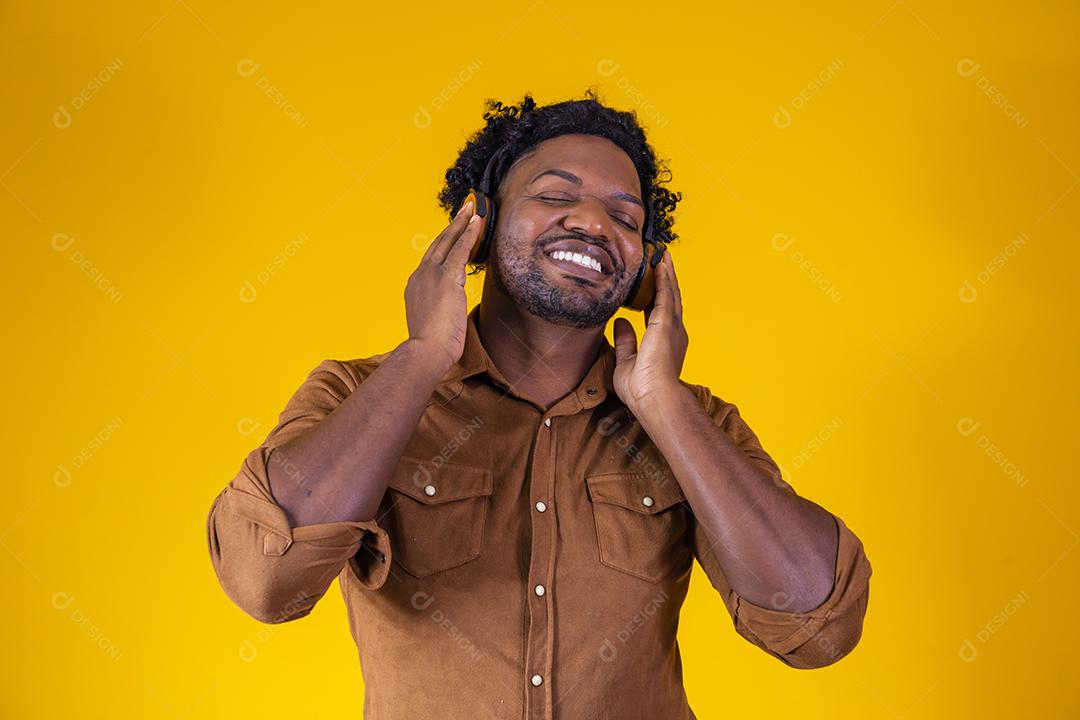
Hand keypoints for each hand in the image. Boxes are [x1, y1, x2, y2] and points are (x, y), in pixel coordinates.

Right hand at [405, 199, 483, 372]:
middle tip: (464, 209)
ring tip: (473, 208)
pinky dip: (469, 233)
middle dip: (452, 225)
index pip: (432, 259)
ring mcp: (431, 275)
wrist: (426, 352)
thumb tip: (448, 311)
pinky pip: (459, 249)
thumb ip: (438, 309)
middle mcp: (420, 275)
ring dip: (461, 223)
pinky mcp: (446, 278)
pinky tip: (477, 222)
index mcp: (415, 286)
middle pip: (438, 243)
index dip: (444, 243)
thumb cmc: (431, 346)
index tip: (452, 232)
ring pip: (448, 241)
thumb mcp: (432, 323)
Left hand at [612, 251, 688, 408]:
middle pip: (670, 298)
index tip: (653, 281)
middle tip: (663, 260)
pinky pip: (665, 295)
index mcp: (665, 342)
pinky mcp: (666, 324)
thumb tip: (620, 321)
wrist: (655, 399)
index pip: (660, 312)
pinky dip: (663, 279)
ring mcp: (672, 327)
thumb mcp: (627, 361)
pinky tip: (660, 265)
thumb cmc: (642, 389)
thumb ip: (626, 340)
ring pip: (670, 293)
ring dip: (666, 273)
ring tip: (663, 256)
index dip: (658, 295)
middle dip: (666, 279)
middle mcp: (674, 332)